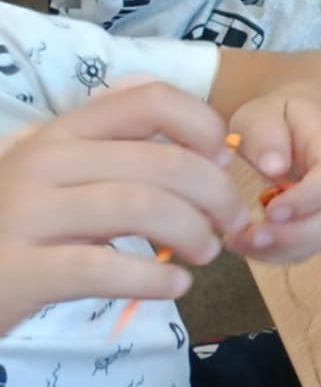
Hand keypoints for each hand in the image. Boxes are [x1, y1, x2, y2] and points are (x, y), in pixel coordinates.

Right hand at [0, 82, 248, 334]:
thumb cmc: (21, 228)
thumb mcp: (64, 175)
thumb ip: (122, 149)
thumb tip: (208, 140)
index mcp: (63, 133)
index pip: (151, 101)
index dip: (203, 126)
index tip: (224, 161)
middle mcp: (44, 163)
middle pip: (162, 161)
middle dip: (216, 193)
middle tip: (232, 223)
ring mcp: (27, 215)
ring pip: (141, 207)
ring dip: (193, 232)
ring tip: (207, 253)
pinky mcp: (21, 271)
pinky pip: (105, 268)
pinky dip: (154, 278)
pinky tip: (174, 286)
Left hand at [223, 92, 320, 264]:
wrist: (303, 126)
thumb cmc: (280, 119)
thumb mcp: (264, 113)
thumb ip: (265, 134)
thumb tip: (273, 167)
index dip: (308, 198)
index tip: (267, 210)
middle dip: (297, 235)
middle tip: (250, 237)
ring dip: (285, 248)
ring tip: (241, 241)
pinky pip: (312, 248)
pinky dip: (279, 253)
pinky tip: (247, 243)